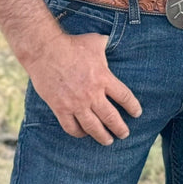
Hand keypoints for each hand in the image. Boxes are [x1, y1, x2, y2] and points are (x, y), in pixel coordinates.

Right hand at [25, 31, 141, 144]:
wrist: (45, 51)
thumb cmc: (72, 44)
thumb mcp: (96, 42)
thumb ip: (107, 46)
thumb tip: (114, 42)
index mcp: (104, 78)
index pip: (125, 97)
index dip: (133, 107)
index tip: (137, 113)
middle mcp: (92, 94)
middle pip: (111, 117)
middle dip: (120, 128)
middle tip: (125, 134)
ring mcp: (76, 103)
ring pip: (93, 127)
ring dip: (102, 136)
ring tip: (108, 141)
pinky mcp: (60, 108)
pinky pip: (71, 127)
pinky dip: (79, 133)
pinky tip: (83, 133)